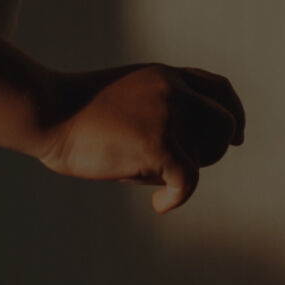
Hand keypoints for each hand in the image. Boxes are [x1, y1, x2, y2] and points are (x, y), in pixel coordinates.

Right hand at [33, 64, 245, 213]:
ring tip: (149, 177)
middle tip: (185, 171)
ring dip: (187, 172)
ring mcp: (169, 114)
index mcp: (166, 76)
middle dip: (214, 151)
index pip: (219, 88)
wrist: (47, 112)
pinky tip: (160, 207)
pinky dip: (178, 199)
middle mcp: (175, 90)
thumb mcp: (123, 98)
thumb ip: (152, 109)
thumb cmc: (72, 114)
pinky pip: (188, 180)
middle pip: (224, 123)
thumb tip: (172, 147)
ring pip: (207, 154)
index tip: (236, 136)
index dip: (234, 113)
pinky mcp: (158, 143)